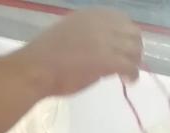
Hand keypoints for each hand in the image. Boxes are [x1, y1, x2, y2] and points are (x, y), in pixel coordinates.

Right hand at [11, 8, 141, 97]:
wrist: (35, 69)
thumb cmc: (46, 57)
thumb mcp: (71, 34)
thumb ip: (90, 37)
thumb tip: (106, 48)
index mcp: (89, 15)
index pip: (121, 19)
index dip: (127, 35)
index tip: (124, 48)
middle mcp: (99, 23)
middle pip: (133, 33)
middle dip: (135, 49)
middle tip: (129, 63)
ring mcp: (104, 40)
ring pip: (135, 50)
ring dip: (135, 63)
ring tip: (127, 74)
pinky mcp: (107, 59)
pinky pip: (131, 66)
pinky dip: (133, 75)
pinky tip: (128, 81)